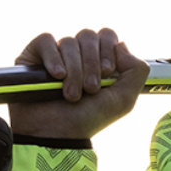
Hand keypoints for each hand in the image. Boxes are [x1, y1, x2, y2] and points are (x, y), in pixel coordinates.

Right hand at [8, 28, 147, 141]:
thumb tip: (121, 45)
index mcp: (99, 60)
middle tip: (91, 89)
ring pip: (69, 42)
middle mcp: (77, 55)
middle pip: (88, 36)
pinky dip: (54, 58)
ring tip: (71, 95)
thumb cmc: (88, 119)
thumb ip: (137, 71)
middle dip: (92, 63)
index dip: (108, 50)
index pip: (107, 35)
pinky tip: (57, 76)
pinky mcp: (33, 56)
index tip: (107, 73)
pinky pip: (46, 41)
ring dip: (74, 71)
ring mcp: (55, 54)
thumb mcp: (123, 99)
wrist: (57, 135)